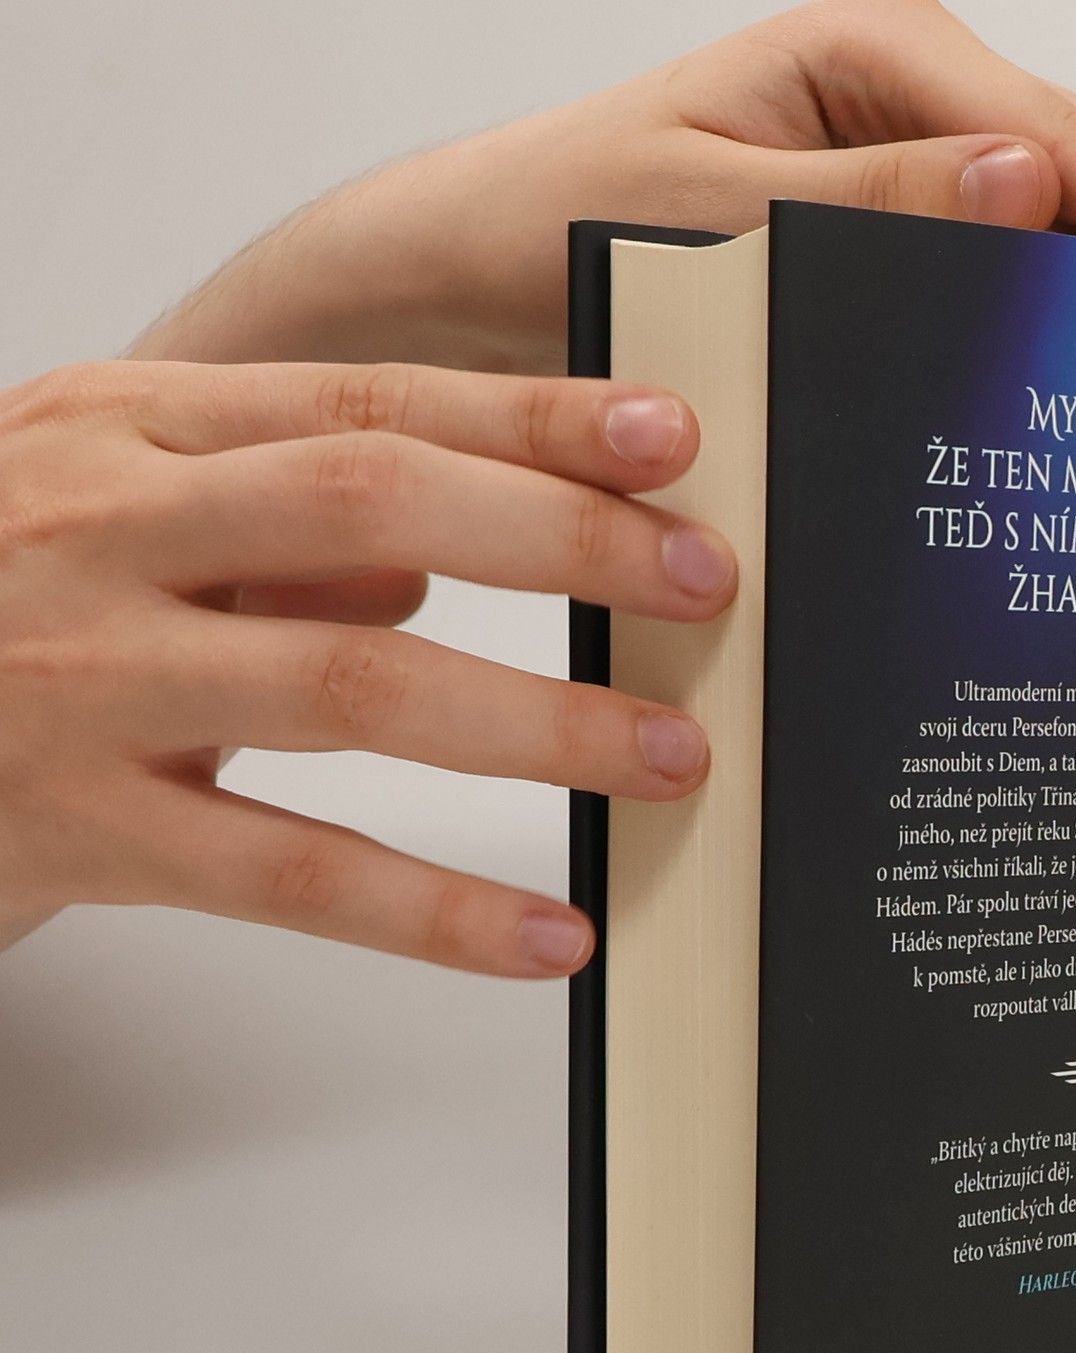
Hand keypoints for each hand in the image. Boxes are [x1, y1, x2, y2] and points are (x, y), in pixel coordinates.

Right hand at [0, 361, 733, 972]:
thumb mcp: (108, 518)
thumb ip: (270, 531)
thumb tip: (435, 560)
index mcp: (125, 433)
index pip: (366, 404)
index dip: (529, 419)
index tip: (666, 439)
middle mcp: (103, 531)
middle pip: (372, 502)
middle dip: (560, 541)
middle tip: (701, 585)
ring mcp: (87, 680)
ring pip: (350, 687)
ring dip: (533, 723)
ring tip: (664, 755)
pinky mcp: (81, 829)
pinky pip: (294, 875)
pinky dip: (439, 909)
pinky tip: (547, 933)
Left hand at [133, 0, 1075, 372]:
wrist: (438, 299)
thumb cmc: (533, 226)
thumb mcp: (688, 208)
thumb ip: (862, 203)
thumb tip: (1034, 188)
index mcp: (870, 70)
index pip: (1069, 146)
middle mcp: (899, 132)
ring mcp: (894, 216)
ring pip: (1056, 261)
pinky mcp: (870, 294)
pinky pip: (986, 323)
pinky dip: (1052, 365)